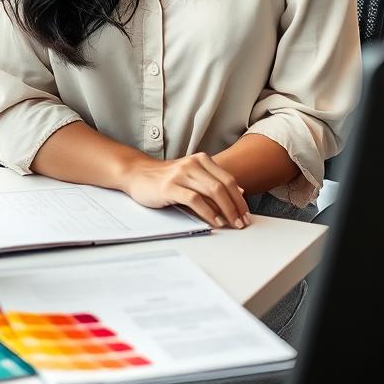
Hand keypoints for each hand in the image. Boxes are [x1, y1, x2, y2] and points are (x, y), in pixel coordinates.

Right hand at [124, 152, 252, 228]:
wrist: (137, 174)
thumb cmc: (166, 178)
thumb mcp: (192, 175)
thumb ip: (212, 181)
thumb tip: (238, 193)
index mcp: (202, 159)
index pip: (228, 179)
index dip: (239, 198)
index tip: (246, 214)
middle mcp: (193, 164)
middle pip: (223, 186)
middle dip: (236, 206)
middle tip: (242, 222)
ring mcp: (181, 174)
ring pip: (212, 191)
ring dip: (226, 211)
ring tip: (232, 224)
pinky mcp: (170, 186)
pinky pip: (195, 200)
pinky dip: (208, 212)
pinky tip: (214, 222)